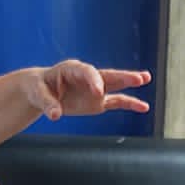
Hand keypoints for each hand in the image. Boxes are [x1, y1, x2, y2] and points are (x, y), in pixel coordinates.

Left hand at [22, 60, 150, 121]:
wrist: (41, 91)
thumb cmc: (39, 88)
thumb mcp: (38, 94)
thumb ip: (48, 104)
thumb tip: (55, 115)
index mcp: (71, 69)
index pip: (87, 72)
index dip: (94, 80)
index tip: (99, 92)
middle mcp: (87, 77)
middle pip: (107, 74)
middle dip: (122, 76)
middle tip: (137, 78)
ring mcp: (95, 89)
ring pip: (115, 84)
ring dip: (130, 82)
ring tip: (146, 78)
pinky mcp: (99, 101)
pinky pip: (117, 101)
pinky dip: (130, 103)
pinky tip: (143, 107)